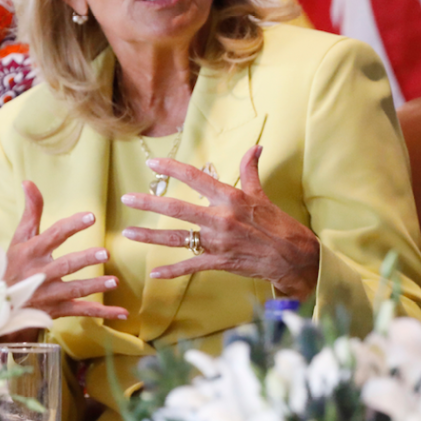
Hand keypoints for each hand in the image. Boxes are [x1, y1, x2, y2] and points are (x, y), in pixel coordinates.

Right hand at [4, 181, 128, 320]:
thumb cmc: (13, 265)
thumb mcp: (19, 238)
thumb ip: (31, 212)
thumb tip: (28, 182)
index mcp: (31, 252)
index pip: (53, 236)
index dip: (72, 226)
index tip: (91, 216)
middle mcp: (39, 274)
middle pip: (64, 265)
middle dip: (84, 260)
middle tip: (104, 253)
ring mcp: (49, 294)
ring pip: (74, 290)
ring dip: (94, 287)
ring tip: (114, 282)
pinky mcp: (57, 310)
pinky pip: (81, 312)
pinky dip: (102, 313)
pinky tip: (121, 312)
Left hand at [121, 145, 320, 298]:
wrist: (293, 256)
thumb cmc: (278, 224)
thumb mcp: (262, 194)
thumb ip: (251, 170)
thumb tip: (255, 147)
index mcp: (230, 197)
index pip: (195, 177)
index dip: (172, 169)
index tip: (152, 163)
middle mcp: (221, 217)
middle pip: (177, 208)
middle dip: (149, 202)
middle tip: (127, 198)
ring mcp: (218, 242)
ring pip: (177, 237)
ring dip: (150, 236)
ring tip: (129, 233)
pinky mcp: (220, 262)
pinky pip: (191, 265)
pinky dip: (172, 271)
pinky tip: (155, 273)